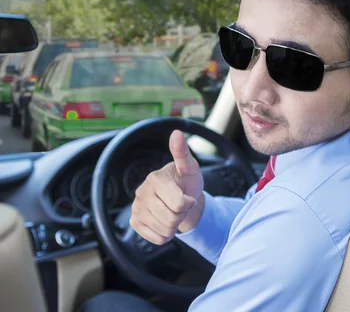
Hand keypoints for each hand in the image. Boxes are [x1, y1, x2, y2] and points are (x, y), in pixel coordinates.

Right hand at [130, 130, 205, 244]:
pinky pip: (157, 239)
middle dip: (182, 215)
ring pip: (165, 230)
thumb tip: (176, 133)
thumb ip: (183, 153)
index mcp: (155, 178)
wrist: (181, 199)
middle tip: (181, 207)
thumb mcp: (190, 168)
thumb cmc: (186, 183)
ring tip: (173, 212)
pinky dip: (165, 234)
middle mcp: (142, 193)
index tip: (188, 197)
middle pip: (172, 219)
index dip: (189, 203)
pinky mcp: (135, 222)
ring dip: (175, 225)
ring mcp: (136, 208)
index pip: (179, 204)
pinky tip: (165, 221)